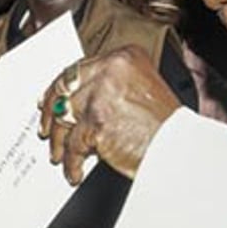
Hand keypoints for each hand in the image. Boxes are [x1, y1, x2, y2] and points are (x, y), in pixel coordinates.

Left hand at [38, 47, 180, 184]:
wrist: (180, 151)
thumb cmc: (167, 128)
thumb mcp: (143, 91)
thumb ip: (112, 88)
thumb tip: (79, 99)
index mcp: (124, 57)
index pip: (79, 68)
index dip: (60, 88)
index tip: (51, 98)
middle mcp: (112, 69)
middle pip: (64, 86)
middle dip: (50, 110)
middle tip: (46, 127)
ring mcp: (102, 94)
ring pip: (63, 116)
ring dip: (59, 140)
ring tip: (60, 155)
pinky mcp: (96, 121)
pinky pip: (73, 144)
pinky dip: (71, 161)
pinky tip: (74, 170)